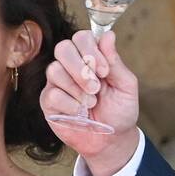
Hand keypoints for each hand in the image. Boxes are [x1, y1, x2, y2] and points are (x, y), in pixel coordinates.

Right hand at [41, 29, 139, 170]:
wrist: (111, 140)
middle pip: (63, 48)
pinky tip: (80, 112)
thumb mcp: (125, 86)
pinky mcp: (49, 101)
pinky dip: (69, 104)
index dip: (91, 51)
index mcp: (91, 58)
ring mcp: (58, 83)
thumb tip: (108, 35)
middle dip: (80, 68)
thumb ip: (115, 62)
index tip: (104, 72)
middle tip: (95, 88)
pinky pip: (51, 94)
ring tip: (91, 103)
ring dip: (76, 88)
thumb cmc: (119, 111)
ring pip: (54, 70)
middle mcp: (71, 66)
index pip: (81, 37)